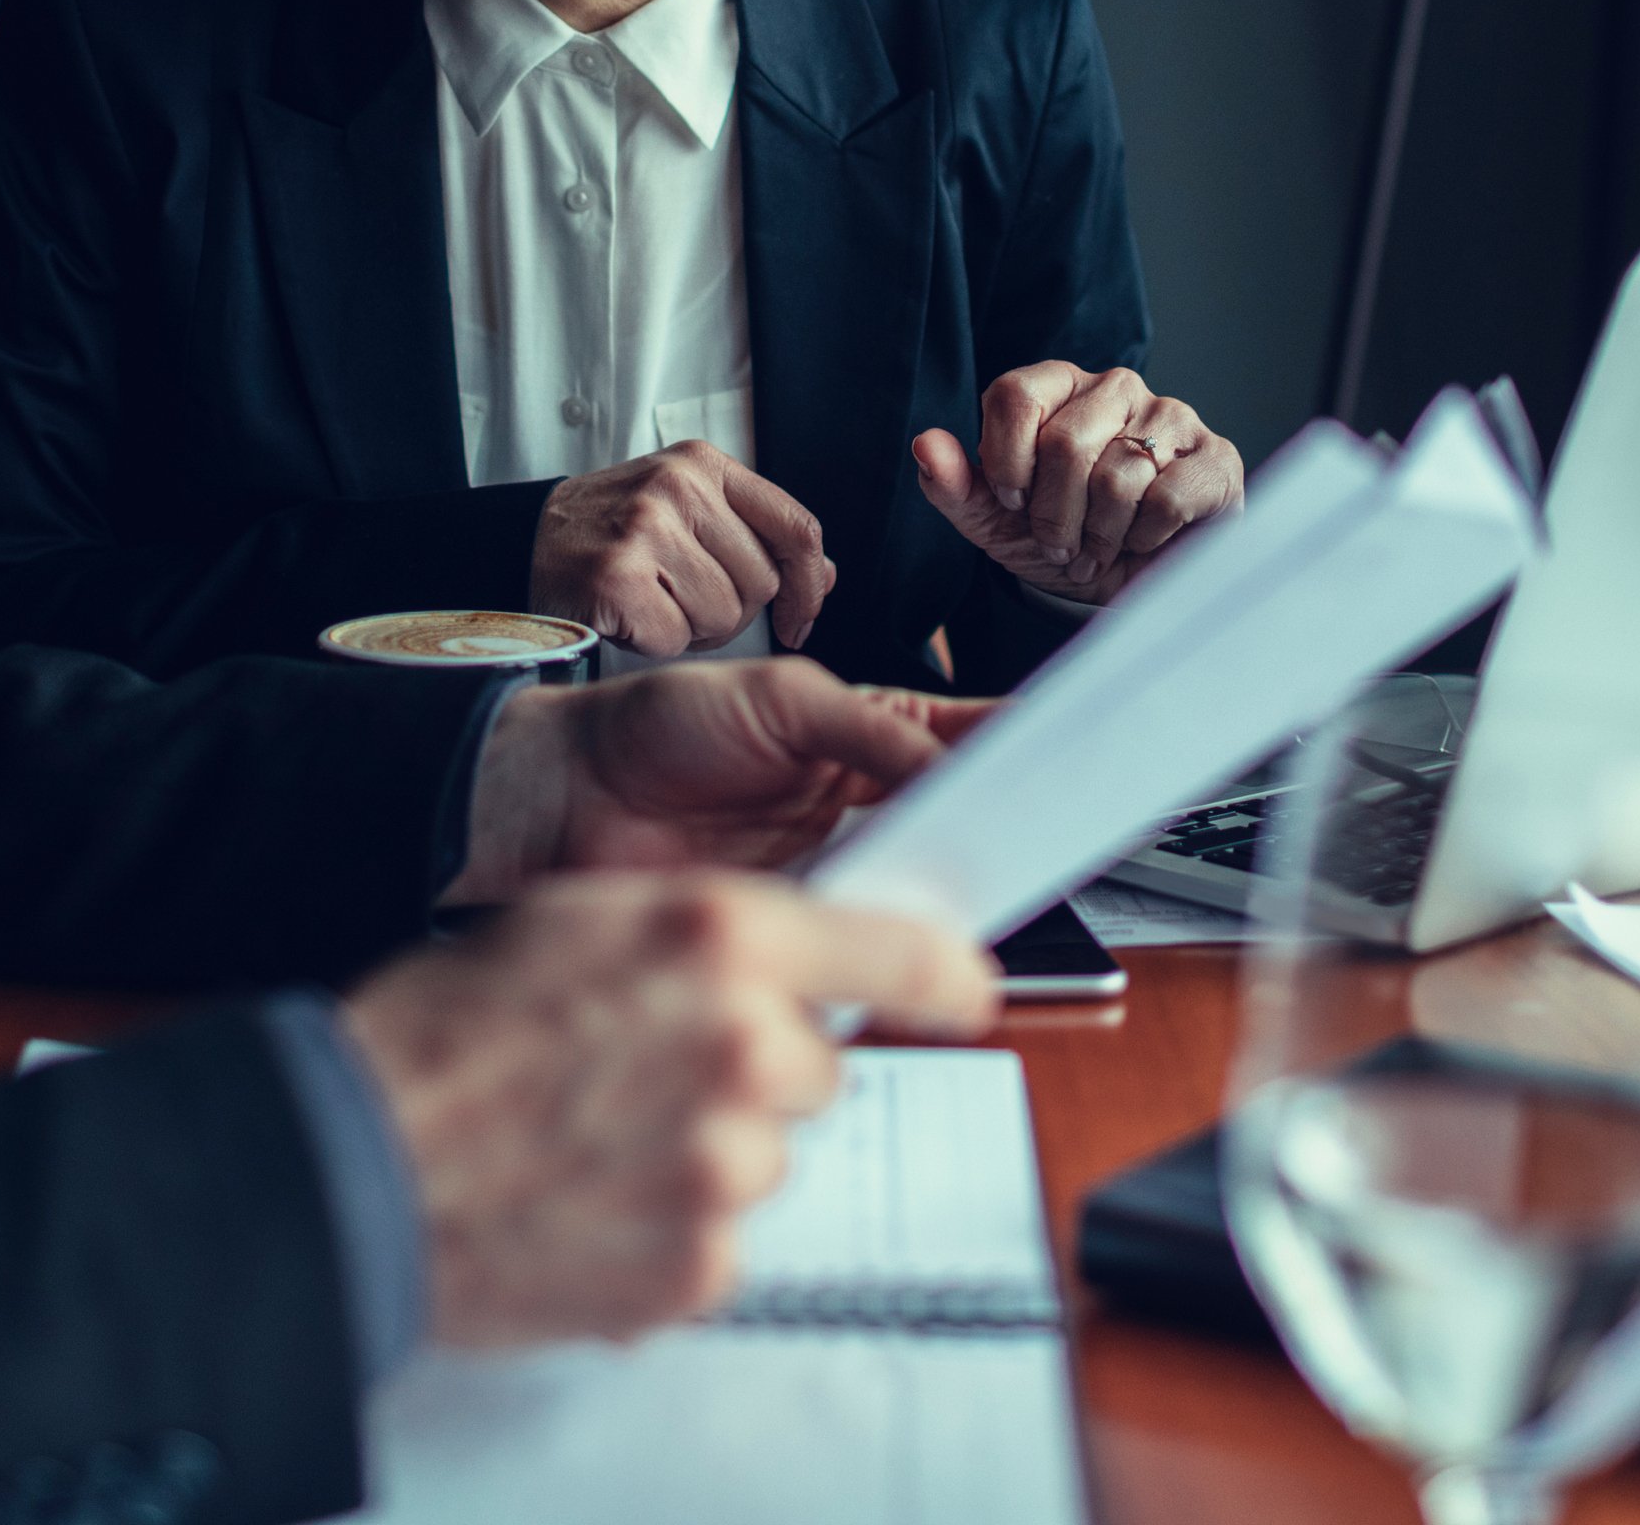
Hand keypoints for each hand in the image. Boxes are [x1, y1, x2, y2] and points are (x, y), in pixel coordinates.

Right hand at [342, 870, 998, 1345]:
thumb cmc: (441, 1037)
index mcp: (716, 937)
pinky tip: (592, 1200)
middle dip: (751, 1069)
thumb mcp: (577, 921)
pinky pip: (724, 1236)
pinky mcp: (701, 1262)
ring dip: (706, 1149)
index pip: (896, 948)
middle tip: (644, 1070)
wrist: (357, 1163)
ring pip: (768, 1153)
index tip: (967, 985)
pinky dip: (670, 1228)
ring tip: (598, 1138)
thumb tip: (782, 958)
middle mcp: (741, 1043)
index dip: (941, 971)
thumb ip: (701, 935)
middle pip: (815, 1063)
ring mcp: (727, 1162)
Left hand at [451, 654, 991, 902]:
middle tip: (1042, 831)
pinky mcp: (793, 926)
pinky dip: (880, 939)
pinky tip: (900, 933)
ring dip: (942, 888)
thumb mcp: (777, 702)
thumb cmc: (653, 726)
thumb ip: (868, 729)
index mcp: (865, 734)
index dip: (1023, 749)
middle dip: (999, 827)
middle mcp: (857, 805)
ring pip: (913, 885)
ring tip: (981, 881)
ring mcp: (828, 868)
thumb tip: (943, 765)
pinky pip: (855, 936)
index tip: (1073, 759)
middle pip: (954, 821)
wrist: (565, 800)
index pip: (965, 740)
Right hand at [531, 442, 837, 657]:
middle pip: (762, 583)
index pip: (796, 527)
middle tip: (681, 600)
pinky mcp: (615, 576)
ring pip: (724, 616)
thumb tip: (824, 577)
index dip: (809, 586)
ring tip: (652, 604)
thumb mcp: (688, 512)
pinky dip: (655, 643)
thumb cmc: (614, 533)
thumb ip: (756, 537)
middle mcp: (677, 487)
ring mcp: (644, 528)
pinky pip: (675, 638)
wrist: (523, 540)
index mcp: (703, 465)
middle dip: (732, 611)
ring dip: (693, 630)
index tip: (800, 620)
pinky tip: (628, 618)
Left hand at [912, 362, 1243, 603]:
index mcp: (1058, 387)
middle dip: (1053, 515)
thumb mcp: (994, 521)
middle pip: (1065, 443)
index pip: (1015, 394)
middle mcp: (1116, 388)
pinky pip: (1166, 499)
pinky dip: (1143, 539)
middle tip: (1060, 547)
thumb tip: (926, 445)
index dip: (1005, 459)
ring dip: (1097, 537)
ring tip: (1098, 551)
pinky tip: (1144, 541)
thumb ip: (954, 484)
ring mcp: (1172, 416)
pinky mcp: (1215, 459)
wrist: (1129, 586)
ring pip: (1116, 476)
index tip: (1012, 501)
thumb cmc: (1061, 539)